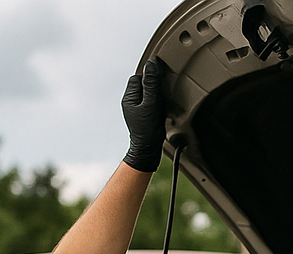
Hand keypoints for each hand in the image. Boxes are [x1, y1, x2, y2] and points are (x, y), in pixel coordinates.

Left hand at [122, 57, 166, 172]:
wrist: (148, 150)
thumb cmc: (148, 130)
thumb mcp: (151, 104)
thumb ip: (151, 84)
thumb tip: (151, 64)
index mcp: (129, 97)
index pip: (139, 76)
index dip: (150, 76)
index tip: (161, 80)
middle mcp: (131, 102)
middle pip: (144, 83)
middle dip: (154, 85)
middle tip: (163, 93)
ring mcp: (137, 109)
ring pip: (148, 93)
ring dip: (157, 94)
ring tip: (162, 103)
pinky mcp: (144, 115)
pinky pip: (151, 102)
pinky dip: (158, 103)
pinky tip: (162, 109)